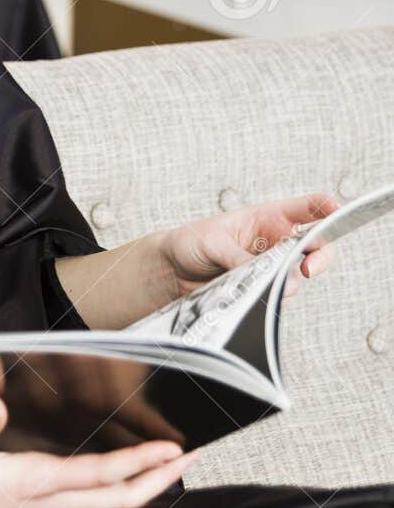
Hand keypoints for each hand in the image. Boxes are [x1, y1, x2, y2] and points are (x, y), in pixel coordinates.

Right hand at [0, 392, 197, 507]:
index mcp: (34, 483)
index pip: (101, 475)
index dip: (141, 464)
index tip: (173, 451)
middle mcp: (46, 502)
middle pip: (119, 499)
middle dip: (160, 480)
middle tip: (191, 457)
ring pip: (106, 503)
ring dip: (141, 485)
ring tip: (165, 465)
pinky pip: (86, 503)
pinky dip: (112, 489)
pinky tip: (113, 478)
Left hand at [156, 191, 339, 306]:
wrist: (169, 271)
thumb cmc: (191, 243)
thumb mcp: (214, 243)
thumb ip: (242, 258)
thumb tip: (270, 277)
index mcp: (267, 217)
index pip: (308, 208)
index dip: (327, 208)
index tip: (338, 211)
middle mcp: (276, 242)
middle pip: (317, 247)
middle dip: (320, 257)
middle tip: (308, 268)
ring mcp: (272, 268)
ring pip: (299, 277)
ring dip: (287, 282)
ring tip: (259, 282)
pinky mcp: (263, 291)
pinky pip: (280, 297)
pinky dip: (273, 299)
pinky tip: (254, 296)